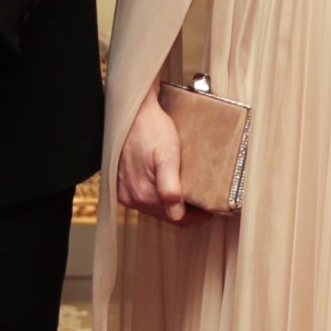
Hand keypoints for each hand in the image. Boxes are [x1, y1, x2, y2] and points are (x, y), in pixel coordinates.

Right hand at [116, 89, 207, 225]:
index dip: (196, 215)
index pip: (177, 219)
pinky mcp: (120, 184)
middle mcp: (131, 198)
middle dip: (184, 208)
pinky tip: (167, 182)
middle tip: (201, 196)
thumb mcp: (167, 155)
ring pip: (155, 207)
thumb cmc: (152, 128)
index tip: (210, 206)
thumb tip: (177, 215)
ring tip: (187, 188)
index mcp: (143, 194)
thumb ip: (170, 188)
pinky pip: (143, 197)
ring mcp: (124, 192)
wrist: (133, 111)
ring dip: (170, 201)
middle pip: (165, 214)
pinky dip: (157, 194)